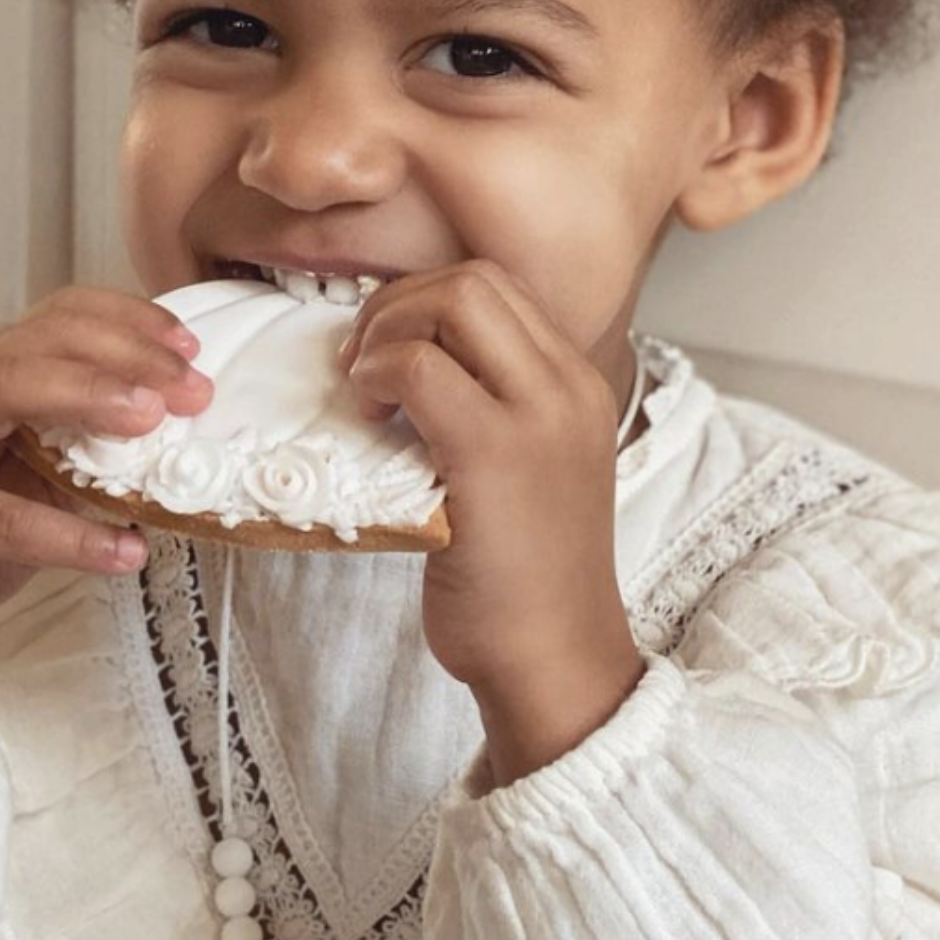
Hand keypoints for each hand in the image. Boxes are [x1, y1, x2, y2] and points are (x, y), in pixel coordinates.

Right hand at [0, 288, 211, 691]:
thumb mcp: (34, 489)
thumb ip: (84, 452)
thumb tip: (172, 430)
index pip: (50, 319)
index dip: (124, 321)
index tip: (187, 347)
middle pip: (34, 342)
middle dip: (123, 355)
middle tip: (189, 388)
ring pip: (6, 392)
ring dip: (90, 398)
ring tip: (153, 422)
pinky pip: (6, 519)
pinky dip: (74, 534)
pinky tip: (124, 549)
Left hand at [339, 261, 644, 782]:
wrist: (554, 660)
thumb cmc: (523, 581)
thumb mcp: (526, 472)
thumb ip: (489, 411)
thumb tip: (405, 366)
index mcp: (577, 385)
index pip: (498, 289)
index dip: (424, 303)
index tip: (387, 355)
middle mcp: (568, 386)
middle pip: (473, 280)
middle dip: (398, 304)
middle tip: (361, 365)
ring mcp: (538, 415)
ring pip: (451, 302)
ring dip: (385, 331)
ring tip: (363, 391)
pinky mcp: (493, 453)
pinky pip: (417, 368)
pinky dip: (375, 375)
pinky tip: (365, 417)